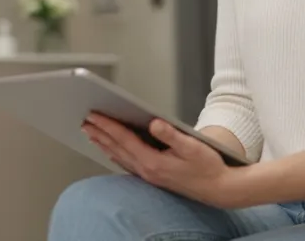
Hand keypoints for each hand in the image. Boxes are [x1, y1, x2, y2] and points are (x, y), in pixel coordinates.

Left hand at [83, 113, 245, 207]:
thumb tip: (155, 123)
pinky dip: (115, 153)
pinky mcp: (153, 177)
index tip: (94, 114)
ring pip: (119, 156)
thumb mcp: (194, 147)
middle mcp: (147, 171)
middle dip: (100, 132)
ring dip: (104, 143)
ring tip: (90, 131)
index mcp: (154, 162)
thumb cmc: (209, 167)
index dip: (108, 125)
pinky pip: (127, 163)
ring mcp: (149, 176)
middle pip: (117, 148)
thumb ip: (172, 135)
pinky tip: (110, 149)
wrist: (220, 190)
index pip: (124, 140)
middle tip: (84, 119)